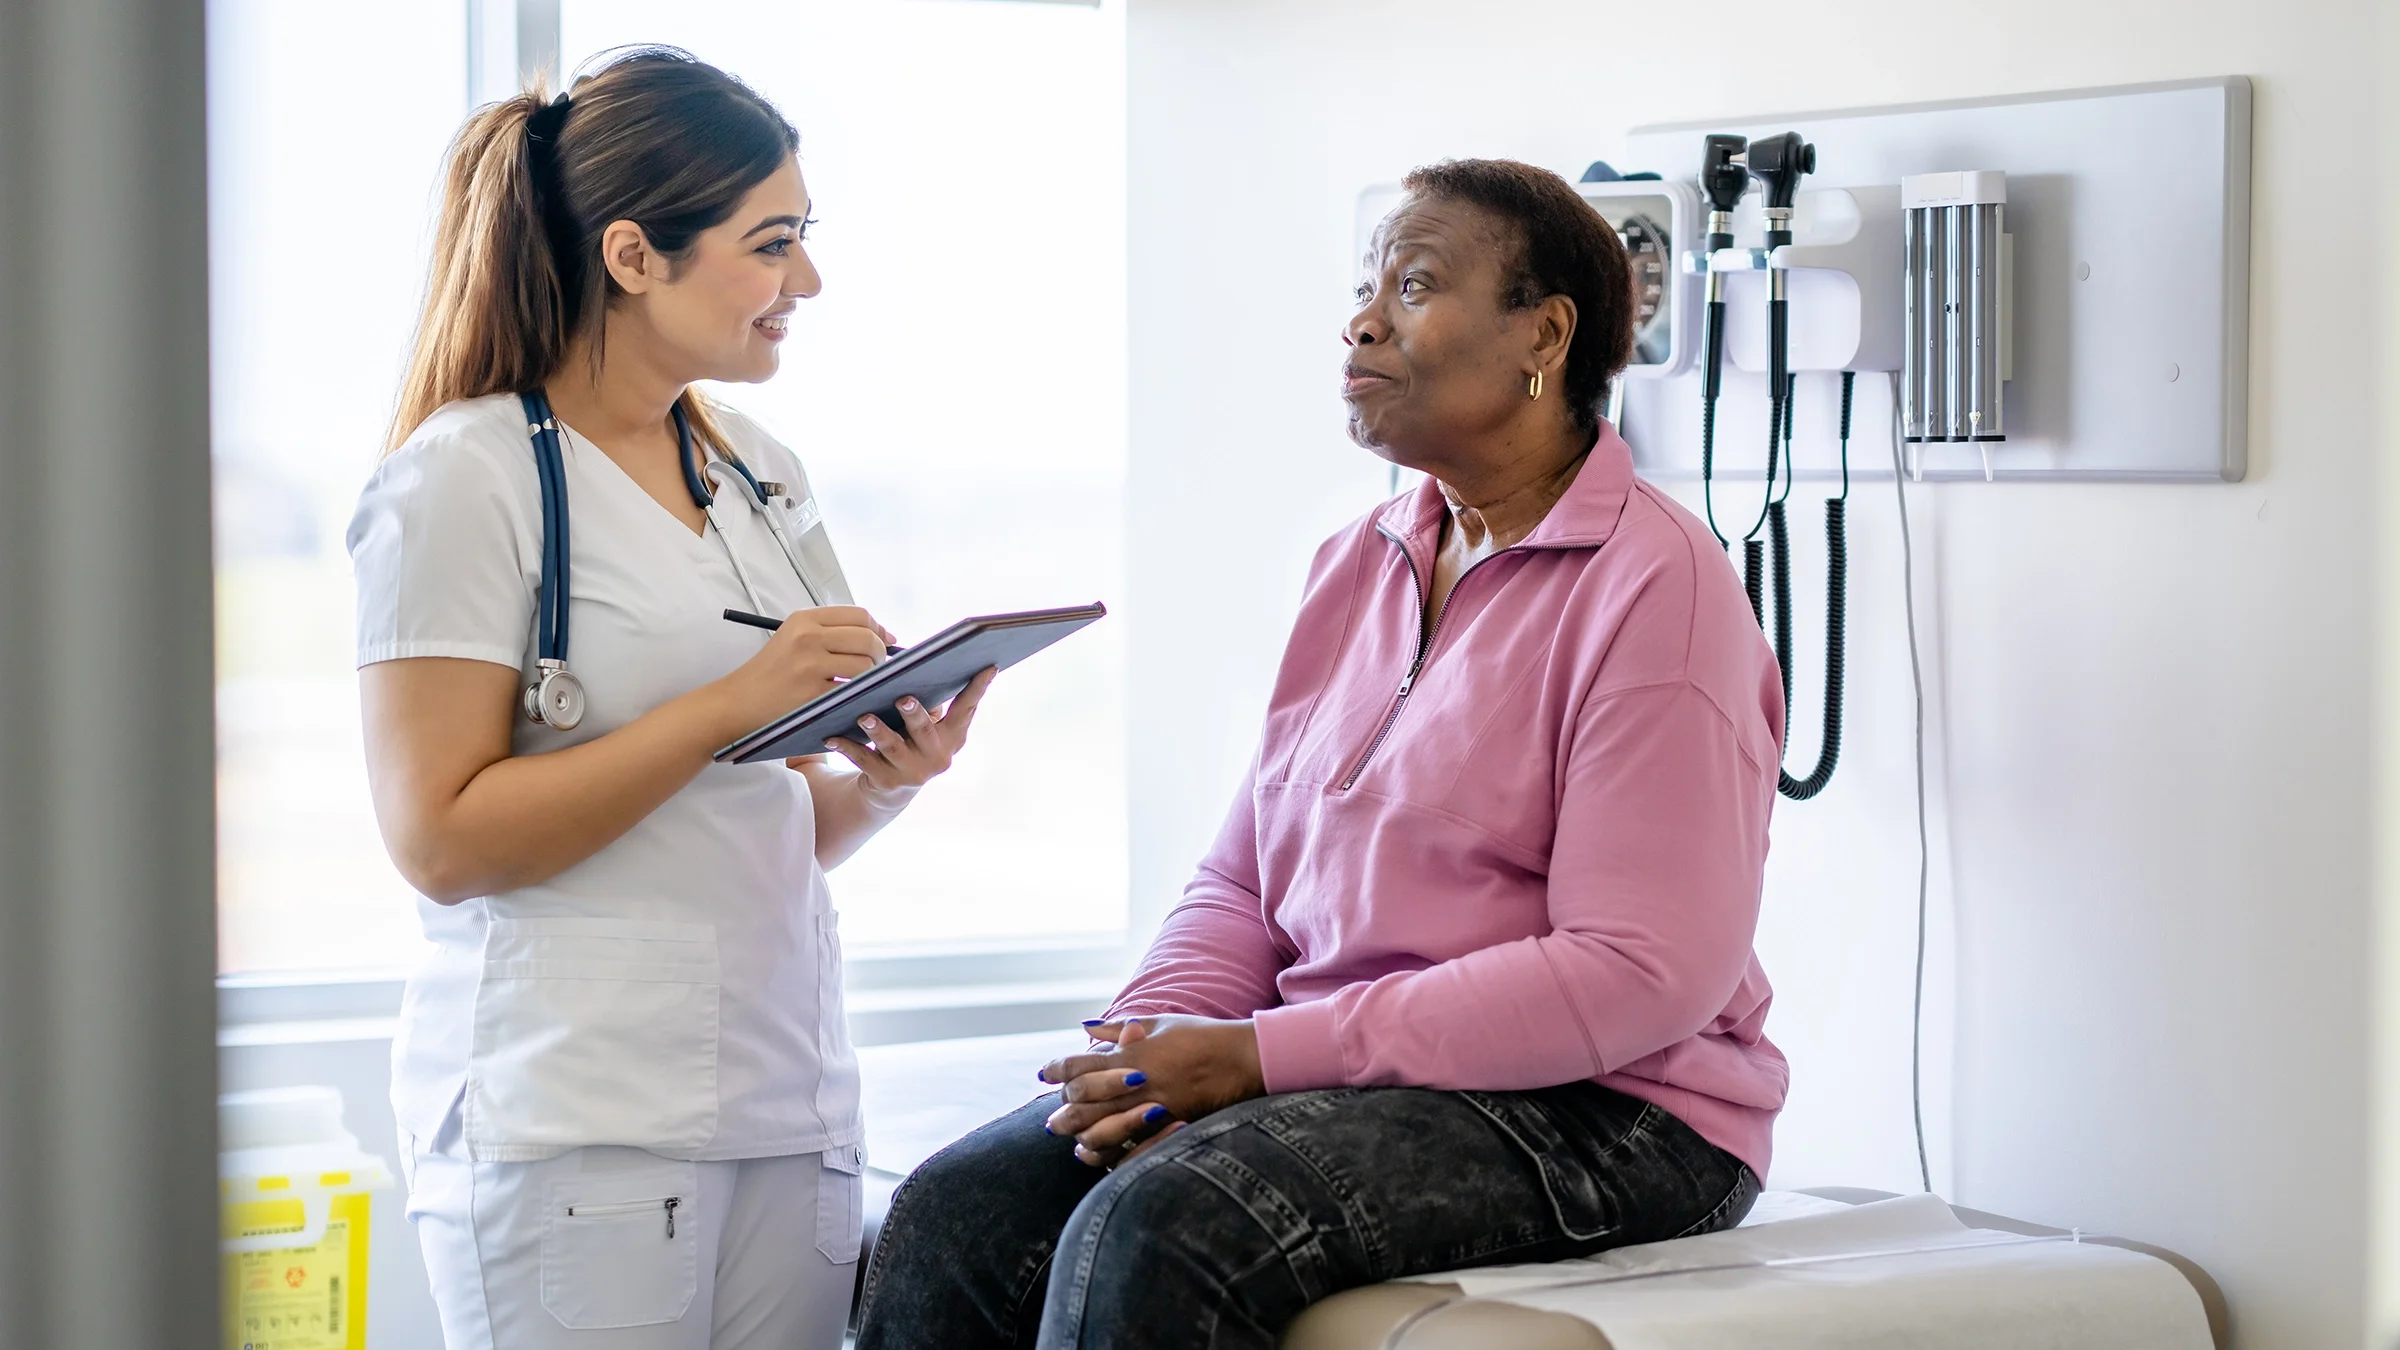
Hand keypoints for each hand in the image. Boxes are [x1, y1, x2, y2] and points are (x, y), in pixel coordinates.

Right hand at [712, 606, 891, 737]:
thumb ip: (831, 632)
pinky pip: (852, 690)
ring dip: (871, 677)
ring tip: (860, 683)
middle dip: (880, 654)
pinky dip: (857, 695)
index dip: (878, 629)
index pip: (858, 615)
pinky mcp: (813, 693)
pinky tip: (848, 697)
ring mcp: (811, 665)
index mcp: (804, 619)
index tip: (886, 641)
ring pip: (865, 665)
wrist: (738, 702)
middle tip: (876, 667)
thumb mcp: (793, 638)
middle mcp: (808, 637)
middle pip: (867, 638)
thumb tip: (879, 635)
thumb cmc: (770, 672)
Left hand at [820, 667, 996, 805]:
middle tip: (904, 698)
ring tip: (865, 717)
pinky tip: (831, 735)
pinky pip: (864, 761)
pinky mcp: (886, 781)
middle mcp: (937, 756)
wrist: (890, 788)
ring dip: (878, 731)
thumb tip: (921, 663)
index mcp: (952, 736)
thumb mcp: (926, 724)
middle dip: (915, 715)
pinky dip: (847, 747)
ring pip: (893, 747)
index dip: (978, 689)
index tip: (987, 667)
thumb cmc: (909, 740)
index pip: (967, 709)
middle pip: (925, 731)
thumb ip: (931, 701)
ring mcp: (912, 772)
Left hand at [1038, 1015, 1265, 1166]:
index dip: (1057, 1069)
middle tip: (1050, 1118)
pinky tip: (1094, 1153)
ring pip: (1098, 1129)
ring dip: (1077, 1133)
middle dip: (1061, 1109)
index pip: (1079, 1065)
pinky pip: (1127, 1149)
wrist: (1242, 1061)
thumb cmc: (1202, 1037)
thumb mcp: (1161, 1025)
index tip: (1046, 1072)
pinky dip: (1106, 1154)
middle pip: (1081, 1101)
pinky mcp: (1167, 1128)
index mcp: (1132, 1055)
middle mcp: (1136, 1084)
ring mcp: (1151, 1109)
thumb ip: (1121, 1029)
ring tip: (1067, 1136)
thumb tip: (1088, 1027)